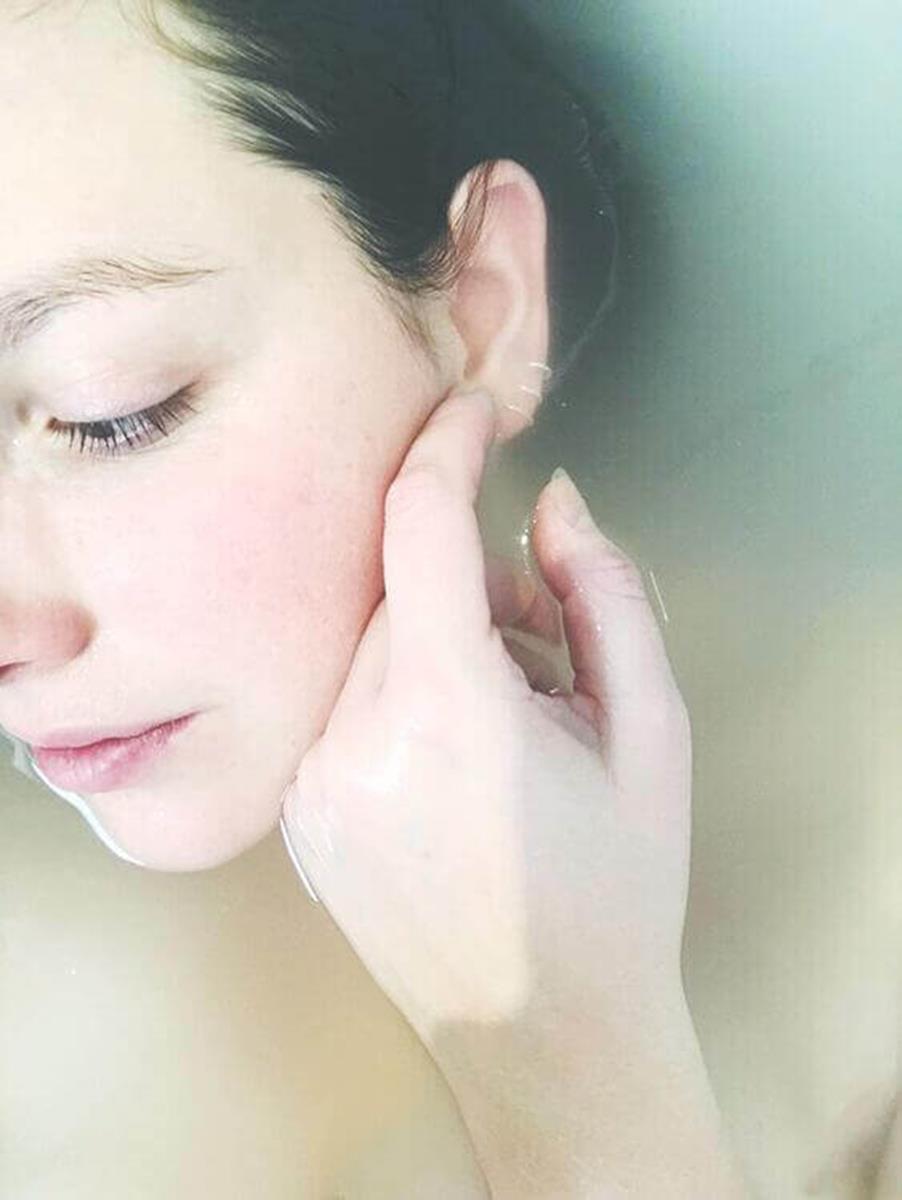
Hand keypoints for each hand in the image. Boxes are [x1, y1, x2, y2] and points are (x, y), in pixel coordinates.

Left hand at [280, 385, 693, 1047]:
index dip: (446, 445)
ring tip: (503, 717)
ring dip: (433, 639)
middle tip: (538, 635)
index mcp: (445, 711)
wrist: (545, 1036)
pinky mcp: (294, 815)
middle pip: (395, 584)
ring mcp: (308, 782)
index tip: (472, 407)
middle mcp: (350, 739)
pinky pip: (338, 701)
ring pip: (363, 641)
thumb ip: (603, 594)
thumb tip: (555, 501)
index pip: (419, 525)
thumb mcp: (650, 731)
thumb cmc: (616, 888)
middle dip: (467, 578)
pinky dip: (396, 691)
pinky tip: (452, 756)